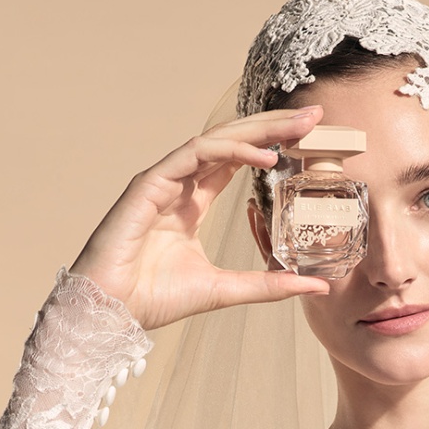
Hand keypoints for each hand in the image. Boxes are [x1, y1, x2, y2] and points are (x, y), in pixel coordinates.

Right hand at [70, 107, 328, 329]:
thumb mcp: (227, 290)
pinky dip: (230, 151)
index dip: (271, 144)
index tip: (309, 136)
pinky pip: (194, 155)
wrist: (111, 313)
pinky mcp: (149, 184)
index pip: (237, 160)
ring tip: (298, 127)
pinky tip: (264, 153)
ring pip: (216, 140)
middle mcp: (179, 185)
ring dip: (258, 130)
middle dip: (274, 126)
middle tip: (314, 115)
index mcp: (193, 202)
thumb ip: (269, 284)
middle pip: (232, 143)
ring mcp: (163, 181)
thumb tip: (317, 286)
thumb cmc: (154, 300)